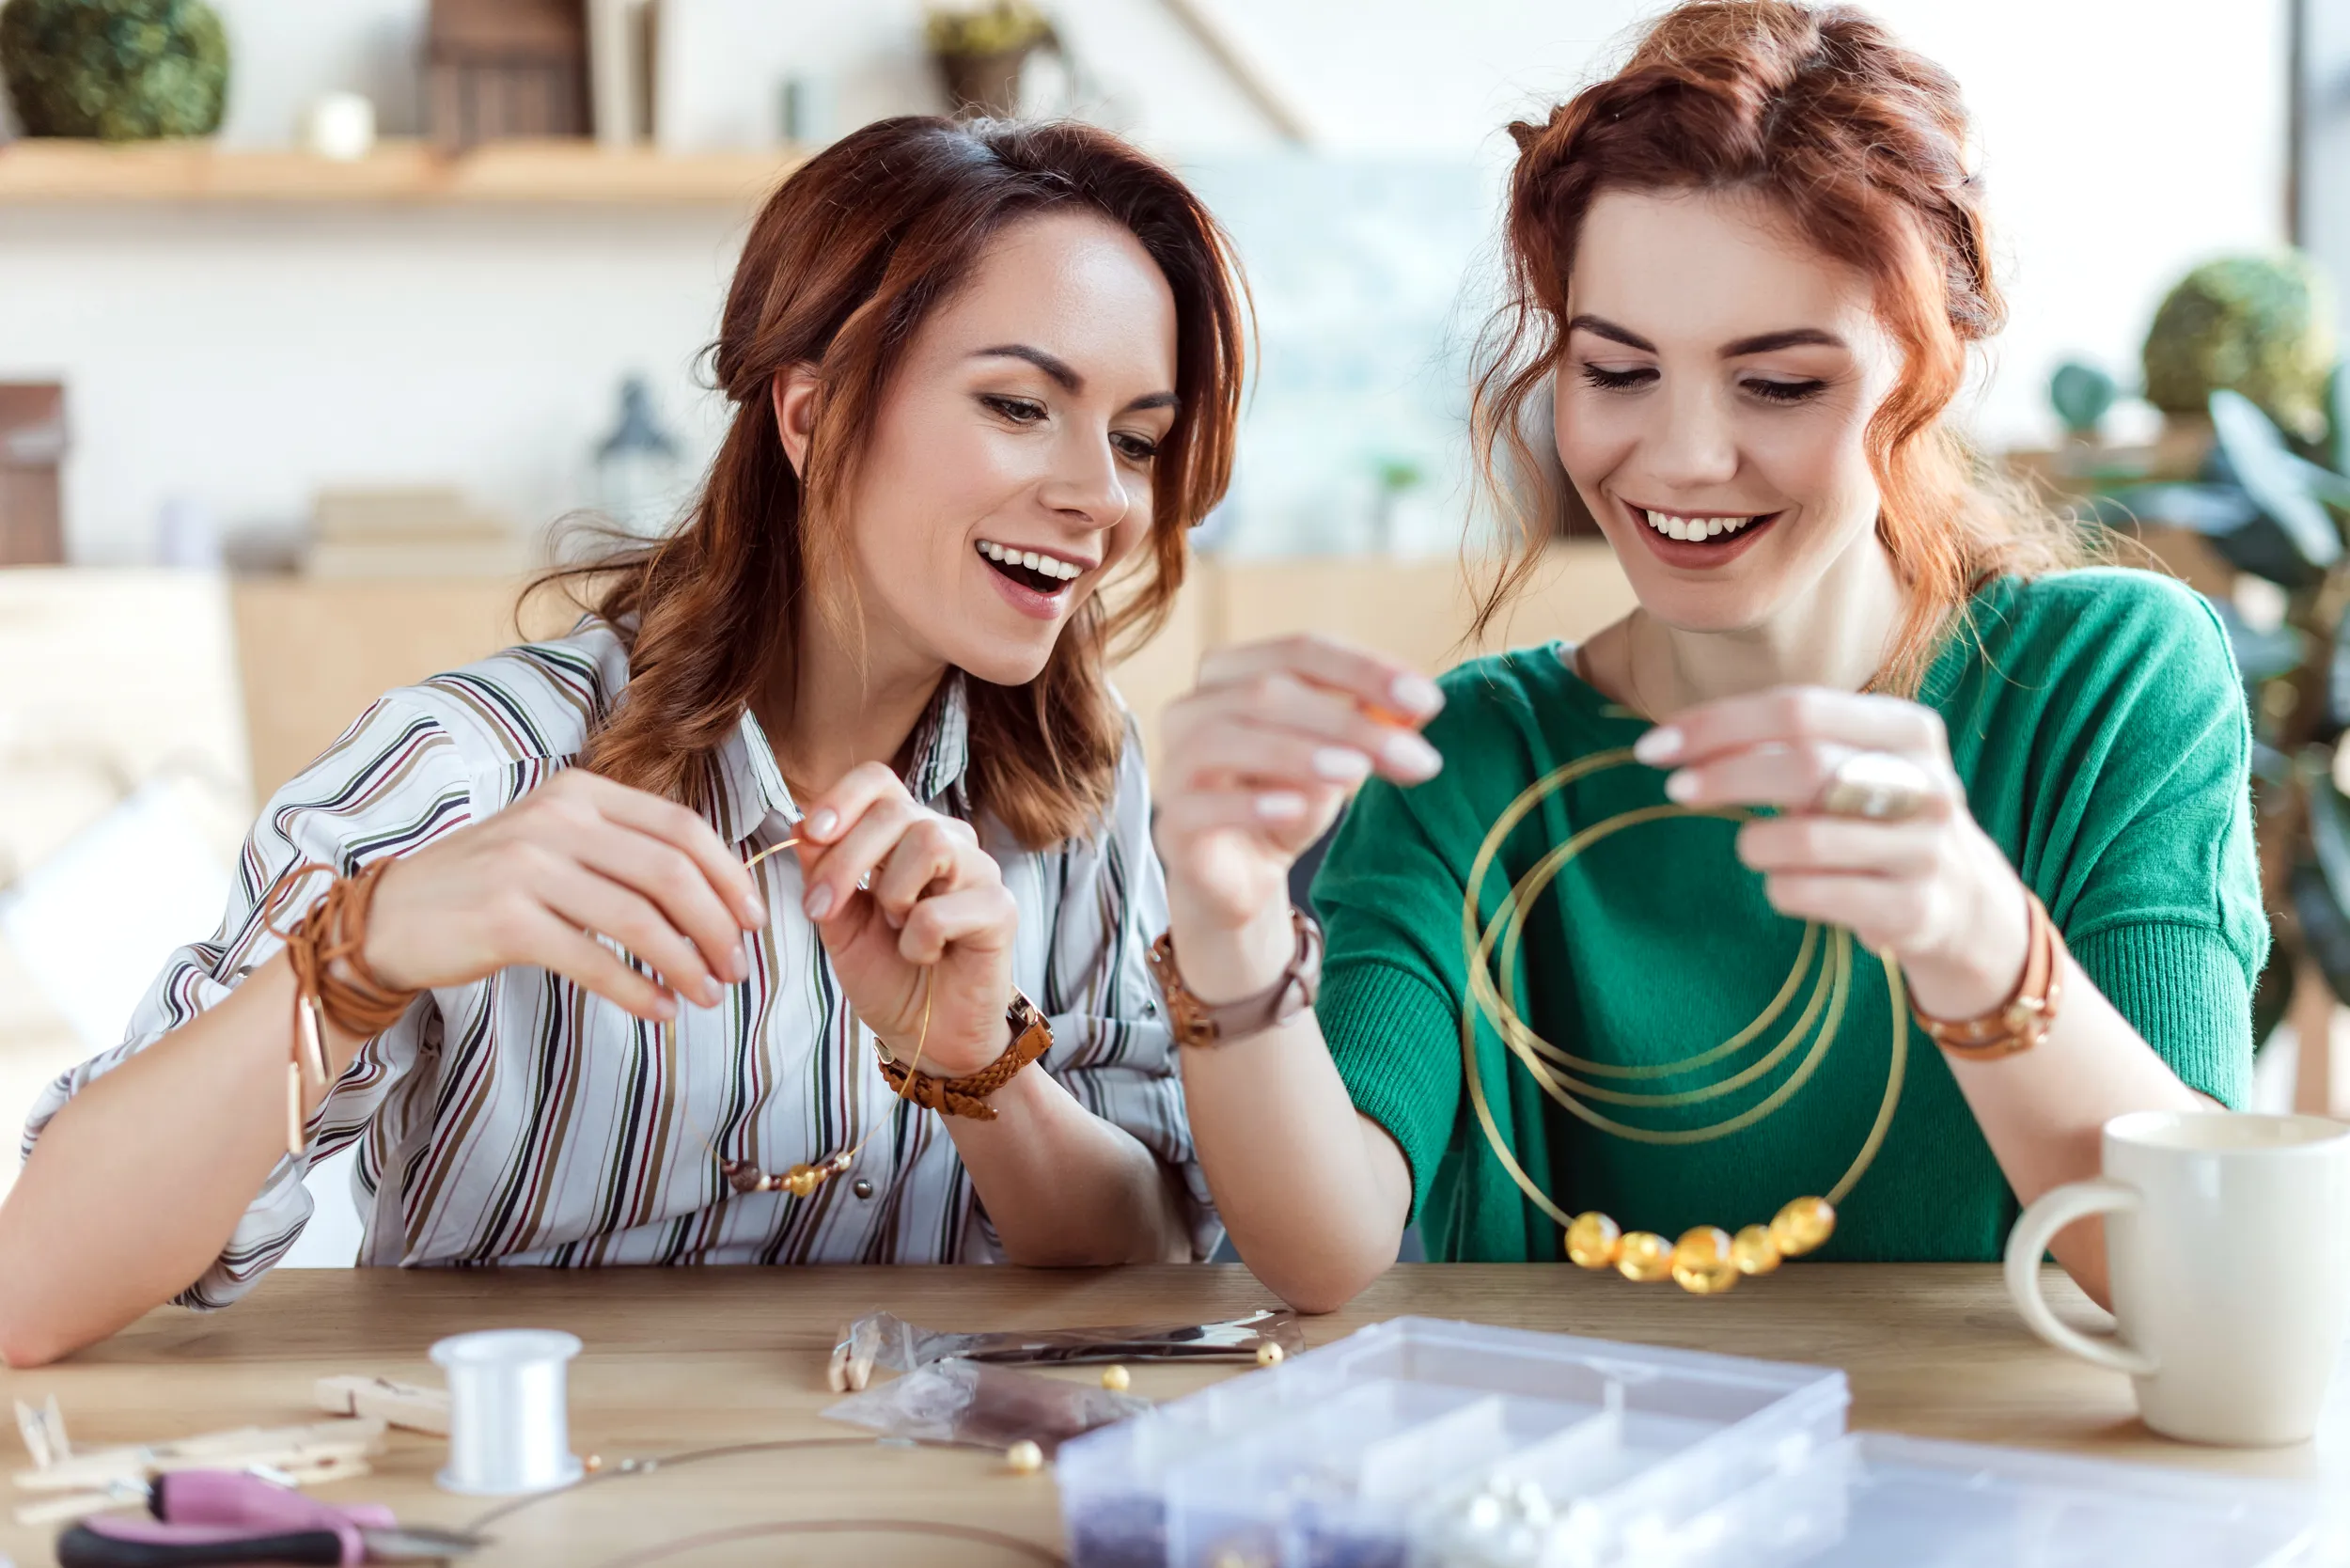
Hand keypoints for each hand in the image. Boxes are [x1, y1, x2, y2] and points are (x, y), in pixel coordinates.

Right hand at [363, 768, 765, 1021]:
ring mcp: (528, 867)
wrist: (391, 917)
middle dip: (718, 926)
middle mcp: (557, 819)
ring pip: (640, 919)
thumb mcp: (557, 844)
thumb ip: (624, 852)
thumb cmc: (490, 885)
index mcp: (580, 793)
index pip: (682, 829)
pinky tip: (660, 1010)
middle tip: (738, 968)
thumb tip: (716, 894)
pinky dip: (639, 990)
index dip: (730, 878)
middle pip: (672, 873)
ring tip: (709, 996)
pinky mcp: (506, 921)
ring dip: (687, 964)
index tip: (756, 921)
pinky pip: (595, 960)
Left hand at [792, 763, 1017, 1078]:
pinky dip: (920, 940)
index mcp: (904, 835)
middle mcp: (947, 842)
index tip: (811, 833)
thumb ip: (823, 876)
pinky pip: (945, 907)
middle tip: (820, 909)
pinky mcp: (1000, 910)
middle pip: (896, 811)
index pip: (878, 781)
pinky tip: (927, 957)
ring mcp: (979, 871)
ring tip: (894, 929)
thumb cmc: (887, 975)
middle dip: (846, 859)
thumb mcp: (838, 925)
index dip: (842, 797)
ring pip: (930, 841)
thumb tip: (800, 827)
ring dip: (892, 893)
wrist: (927, 1036)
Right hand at [1154, 636, 1444, 985]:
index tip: (1427, 701)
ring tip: (1356, 773)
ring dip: (1297, 752)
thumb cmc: (1287, 800)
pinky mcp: (1171, 824)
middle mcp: (1192, 708)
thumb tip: (1420, 708)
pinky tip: (1295, 808)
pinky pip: (1200, 804)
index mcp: (1232, 673)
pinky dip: (1250, 802)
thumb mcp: (1338, 758)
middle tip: (1414, 755)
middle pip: (1267, 692)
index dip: (1364, 669)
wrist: (1241, 877)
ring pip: (1225, 738)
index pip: (1299, 651)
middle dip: (1348, 721)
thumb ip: (1372, 727)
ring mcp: (1175, 765)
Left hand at [1635, 686, 2029, 1018]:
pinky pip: (1806, 894)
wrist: (1963, 902)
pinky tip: (1790, 885)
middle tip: (1675, 789)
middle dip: (1722, 776)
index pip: (1798, 708)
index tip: (1655, 747)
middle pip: (1800, 765)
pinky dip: (1778, 889)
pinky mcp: (1911, 909)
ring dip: (1753, 844)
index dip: (1718, 724)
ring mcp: (1924, 849)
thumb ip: (1785, 742)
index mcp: (1908, 729)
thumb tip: (1677, 738)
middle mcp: (1927, 783)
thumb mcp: (1854, 764)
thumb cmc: (1879, 816)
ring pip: (1800, 840)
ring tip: (1756, 847)